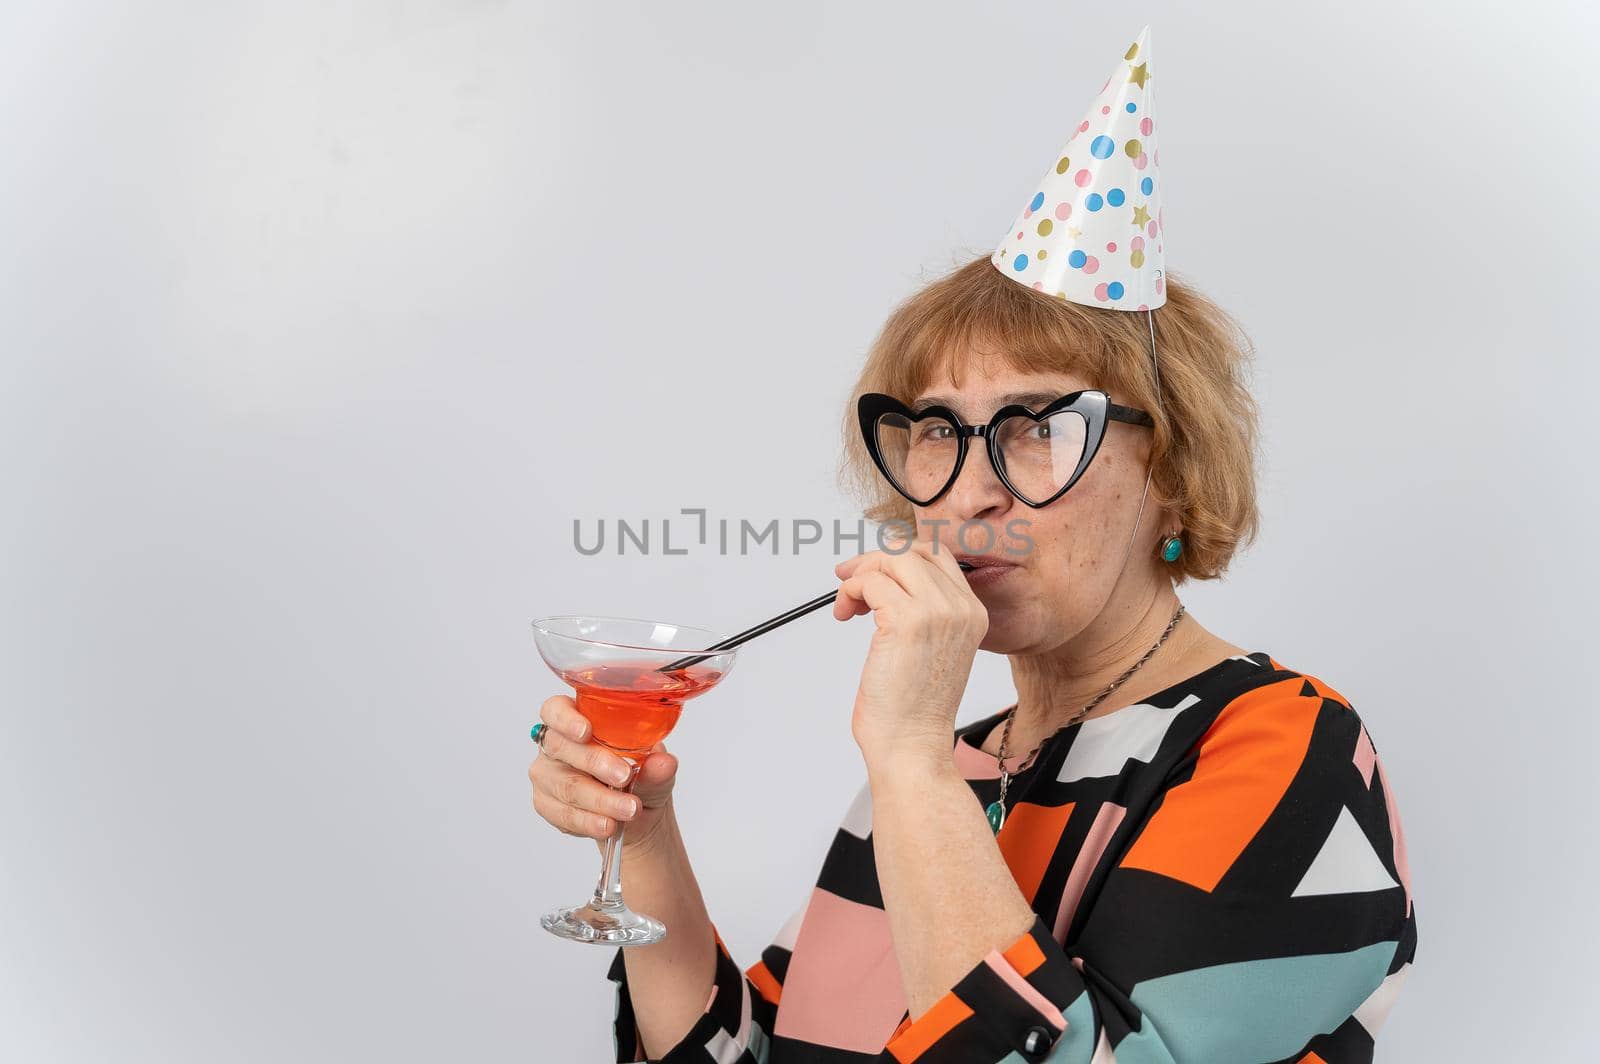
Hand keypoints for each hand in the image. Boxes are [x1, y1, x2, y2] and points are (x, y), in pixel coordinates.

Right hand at [528, 695, 680, 856]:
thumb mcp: (655, 770)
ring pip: (566, 786)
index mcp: (577, 718)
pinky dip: (589, 822)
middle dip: (595, 763)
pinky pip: (563, 814)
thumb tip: (665, 763)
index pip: (555, 709)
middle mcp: (555, 743)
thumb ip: (657, 768)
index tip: (586, 731)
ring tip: (629, 810)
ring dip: (600, 800)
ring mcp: (546, 774)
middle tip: (624, 777)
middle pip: (561, 747)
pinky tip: (608, 825)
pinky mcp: (546, 804)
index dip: (565, 719)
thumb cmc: (640, 776)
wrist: (635, 813)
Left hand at [833, 528, 988, 765]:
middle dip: (875, 560)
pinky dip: (851, 592)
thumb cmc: (914, 708)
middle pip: (913, 551)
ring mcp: (936, 611)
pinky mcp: (906, 620)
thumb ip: (923, 612)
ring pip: (891, 560)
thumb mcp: (931, 649)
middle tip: (850, 580)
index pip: (937, 557)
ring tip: (848, 605)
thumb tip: (885, 580)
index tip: (871, 572)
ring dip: (860, 576)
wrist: (912, 744)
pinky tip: (845, 614)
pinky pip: (870, 582)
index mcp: (972, 613)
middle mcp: (960, 607)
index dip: (898, 558)